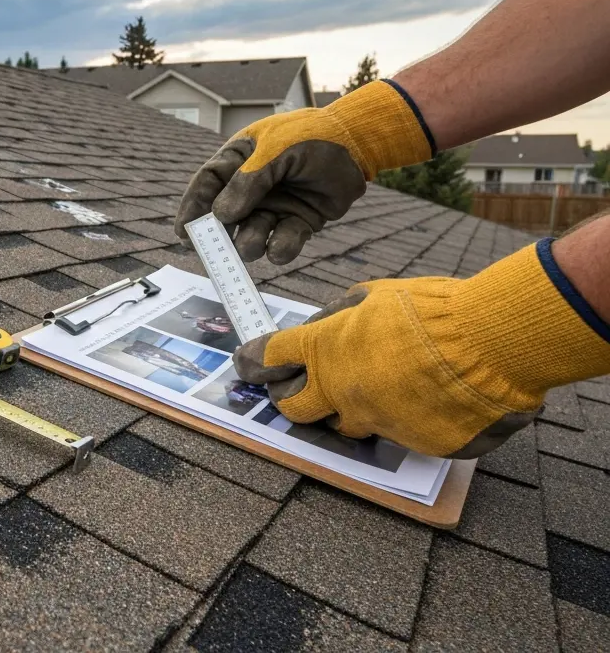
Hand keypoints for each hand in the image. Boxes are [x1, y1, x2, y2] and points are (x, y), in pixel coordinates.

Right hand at [174, 80, 432, 263]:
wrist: (358, 143)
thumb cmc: (311, 136)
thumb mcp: (275, 150)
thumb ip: (248, 181)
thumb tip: (221, 215)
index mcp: (237, 162)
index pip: (206, 186)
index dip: (192, 209)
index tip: (184, 233)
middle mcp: (251, 188)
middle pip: (223, 218)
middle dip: (218, 236)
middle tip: (214, 252)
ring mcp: (274, 207)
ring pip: (250, 236)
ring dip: (249, 243)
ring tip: (255, 240)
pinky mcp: (298, 223)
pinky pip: (281, 243)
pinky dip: (279, 249)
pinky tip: (281, 247)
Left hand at [234, 242, 609, 457]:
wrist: (494, 343)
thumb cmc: (434, 309)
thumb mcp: (375, 295)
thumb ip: (340, 315)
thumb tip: (321, 326)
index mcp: (325, 351)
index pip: (268, 359)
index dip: (252, 360)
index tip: (246, 362)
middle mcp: (342, 395)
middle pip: (293, 408)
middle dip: (290, 399)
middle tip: (298, 388)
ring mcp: (377, 425)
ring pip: (350, 424)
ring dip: (355, 408)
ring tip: (380, 384)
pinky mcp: (415, 446)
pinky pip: (402, 434)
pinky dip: (409, 417)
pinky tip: (429, 397)